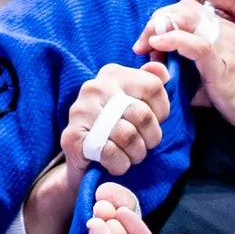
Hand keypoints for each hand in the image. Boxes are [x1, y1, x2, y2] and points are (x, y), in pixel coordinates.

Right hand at [17, 66, 170, 233]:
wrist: (84, 165)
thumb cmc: (116, 132)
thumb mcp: (136, 103)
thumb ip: (150, 82)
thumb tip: (161, 68)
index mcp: (112, 74)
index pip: (153, 86)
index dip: (162, 112)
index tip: (154, 123)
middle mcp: (94, 87)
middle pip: (142, 113)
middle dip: (151, 138)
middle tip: (144, 146)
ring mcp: (80, 111)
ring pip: (127, 135)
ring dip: (136, 154)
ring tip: (131, 156)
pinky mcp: (71, 137)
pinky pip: (109, 152)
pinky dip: (120, 165)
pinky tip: (116, 165)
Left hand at [136, 0, 234, 147]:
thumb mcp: (221, 85)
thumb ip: (195, 81)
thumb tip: (170, 88)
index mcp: (226, 34)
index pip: (189, 13)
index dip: (164, 22)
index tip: (149, 45)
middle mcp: (225, 33)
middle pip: (182, 9)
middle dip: (156, 21)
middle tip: (141, 45)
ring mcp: (226, 45)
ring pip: (186, 17)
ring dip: (159, 27)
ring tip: (145, 46)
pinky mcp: (225, 64)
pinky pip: (196, 43)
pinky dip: (172, 40)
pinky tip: (158, 46)